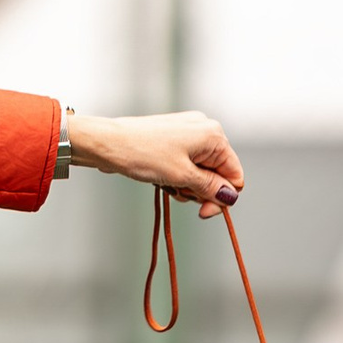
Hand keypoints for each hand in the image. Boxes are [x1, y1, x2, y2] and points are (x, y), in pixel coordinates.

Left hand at [65, 109, 244, 207]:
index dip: (221, 197)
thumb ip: (210, 188)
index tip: (203, 212)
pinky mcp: (174, 139)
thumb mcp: (182, 177)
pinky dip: (178, 177)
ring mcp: (189, 133)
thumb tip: (230, 197)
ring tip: (167, 183)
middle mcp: (205, 130)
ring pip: (201, 172)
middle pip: (218, 174)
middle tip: (179, 193)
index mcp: (213, 135)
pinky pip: (187, 165)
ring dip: (187, 186)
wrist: (108, 143)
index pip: (234, 175)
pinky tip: (162, 178)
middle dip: (201, 190)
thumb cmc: (142, 154)